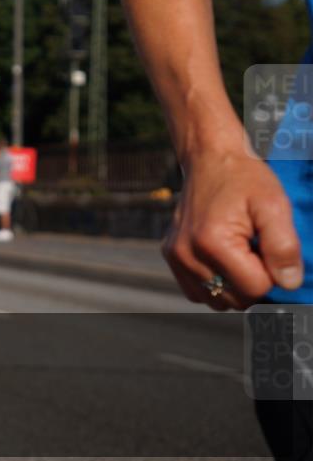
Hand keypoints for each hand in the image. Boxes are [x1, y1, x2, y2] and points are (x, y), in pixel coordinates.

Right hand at [163, 152, 302, 310]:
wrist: (209, 159)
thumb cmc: (243, 178)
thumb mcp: (274, 204)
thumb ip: (284, 245)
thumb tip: (288, 283)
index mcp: (212, 242)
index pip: (255, 288)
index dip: (271, 272)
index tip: (267, 246)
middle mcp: (187, 254)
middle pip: (236, 299)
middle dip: (253, 281)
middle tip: (255, 249)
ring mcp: (176, 257)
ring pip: (216, 300)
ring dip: (234, 285)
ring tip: (239, 254)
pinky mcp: (171, 256)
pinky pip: (197, 291)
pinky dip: (215, 284)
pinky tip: (223, 260)